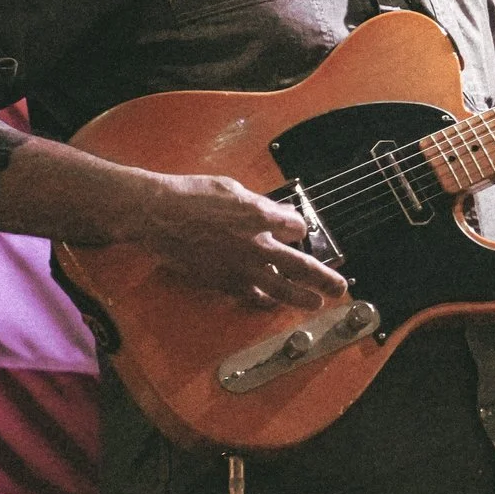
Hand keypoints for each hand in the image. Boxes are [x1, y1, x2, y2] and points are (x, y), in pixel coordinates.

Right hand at [131, 173, 348, 310]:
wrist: (156, 215)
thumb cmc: (192, 195)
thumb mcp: (232, 189)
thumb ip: (261, 204)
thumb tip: (281, 213)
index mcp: (260, 215)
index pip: (297, 228)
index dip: (299, 229)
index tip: (296, 231)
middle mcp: (256, 244)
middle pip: (300, 266)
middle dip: (323, 278)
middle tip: (339, 287)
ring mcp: (240, 266)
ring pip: (280, 289)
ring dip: (301, 299)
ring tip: (316, 304)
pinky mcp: (223, 281)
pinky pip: (250, 295)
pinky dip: (263, 299)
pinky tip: (271, 302)